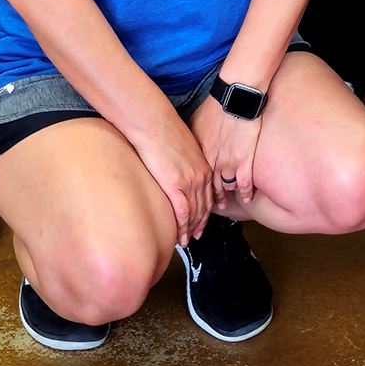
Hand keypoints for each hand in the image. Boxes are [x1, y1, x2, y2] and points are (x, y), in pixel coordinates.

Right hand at [132, 109, 215, 246]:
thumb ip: (186, 162)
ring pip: (195, 212)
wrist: (155, 124)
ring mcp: (190, 182)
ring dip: (191, 229)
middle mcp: (201, 176)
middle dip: (201, 224)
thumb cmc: (164, 133)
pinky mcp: (175, 185)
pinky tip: (179, 235)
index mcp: (204, 166)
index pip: (209, 195)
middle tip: (196, 236)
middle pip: (204, 207)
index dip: (206, 211)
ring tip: (186, 241)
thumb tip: (179, 170)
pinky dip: (182, 226)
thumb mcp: (183, 149)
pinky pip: (182, 212)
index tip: (202, 221)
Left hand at [191, 94, 260, 213]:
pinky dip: (245, 193)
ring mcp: (230, 163)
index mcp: (201, 155)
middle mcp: (213, 163)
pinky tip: (246, 199)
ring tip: (223, 205)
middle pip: (208, 190)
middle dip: (206, 203)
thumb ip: (193, 140)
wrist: (235, 98)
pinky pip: (245, 183)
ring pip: (226, 188)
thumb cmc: (214, 107)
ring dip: (225, 198)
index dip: (192, 194)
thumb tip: (187, 147)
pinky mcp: (246, 160)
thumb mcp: (195, 124)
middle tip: (206, 209)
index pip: (195, 181)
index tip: (191, 200)